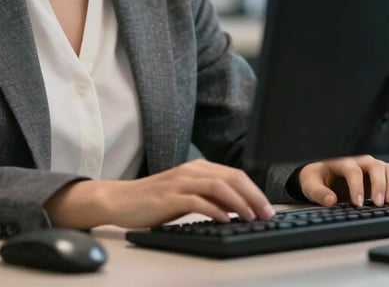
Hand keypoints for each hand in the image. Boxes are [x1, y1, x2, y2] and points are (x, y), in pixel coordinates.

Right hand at [45, 159, 274, 229]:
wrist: (120, 200)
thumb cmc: (153, 201)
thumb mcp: (186, 196)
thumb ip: (209, 198)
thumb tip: (238, 208)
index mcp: (195, 168)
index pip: (233, 174)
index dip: (254, 191)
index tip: (268, 209)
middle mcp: (189, 170)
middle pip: (230, 177)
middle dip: (253, 196)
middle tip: (267, 214)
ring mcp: (179, 182)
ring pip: (217, 186)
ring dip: (239, 202)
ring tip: (251, 218)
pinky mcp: (168, 197)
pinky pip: (197, 200)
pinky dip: (215, 210)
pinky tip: (225, 220)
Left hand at [298, 155, 388, 207]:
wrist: (322, 176)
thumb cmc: (317, 179)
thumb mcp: (311, 185)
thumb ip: (318, 192)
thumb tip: (330, 200)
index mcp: (341, 162)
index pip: (352, 170)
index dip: (357, 186)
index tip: (358, 203)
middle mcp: (359, 162)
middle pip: (374, 166)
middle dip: (379, 185)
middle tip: (379, 203)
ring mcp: (372, 168)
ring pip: (388, 169)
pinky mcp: (381, 176)